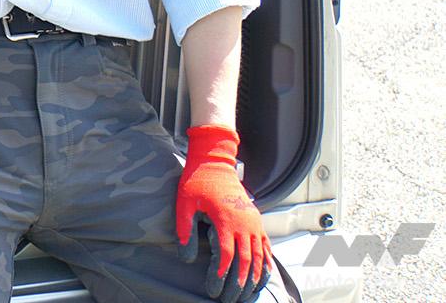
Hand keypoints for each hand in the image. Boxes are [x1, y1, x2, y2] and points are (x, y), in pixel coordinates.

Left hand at [176, 124, 273, 302]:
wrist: (215, 162)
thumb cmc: (196, 181)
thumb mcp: (184, 204)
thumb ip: (185, 231)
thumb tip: (187, 259)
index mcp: (226, 220)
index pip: (227, 256)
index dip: (221, 275)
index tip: (213, 290)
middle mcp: (245, 224)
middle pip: (246, 262)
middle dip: (238, 284)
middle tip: (228, 300)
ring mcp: (254, 223)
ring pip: (259, 258)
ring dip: (253, 279)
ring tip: (244, 296)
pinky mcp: (257, 221)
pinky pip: (266, 247)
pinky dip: (266, 265)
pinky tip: (262, 278)